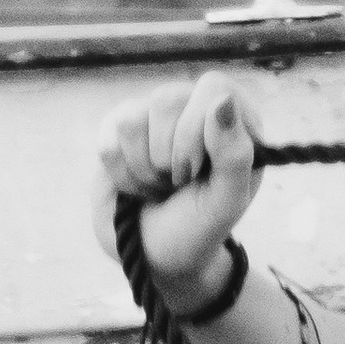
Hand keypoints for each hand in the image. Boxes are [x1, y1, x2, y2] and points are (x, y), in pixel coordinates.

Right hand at [91, 71, 266, 310]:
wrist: (157, 256)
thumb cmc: (200, 227)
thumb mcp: (227, 202)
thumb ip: (236, 154)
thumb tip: (221, 100)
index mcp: (232, 117)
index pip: (212, 88)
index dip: (198, 132)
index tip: (200, 171)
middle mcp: (192, 108)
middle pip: (167, 99)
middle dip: (170, 158)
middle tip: (180, 184)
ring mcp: (152, 117)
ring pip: (132, 120)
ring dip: (146, 170)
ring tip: (161, 186)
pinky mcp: (116, 132)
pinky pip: (108, 138)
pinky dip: (123, 175)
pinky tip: (138, 186)